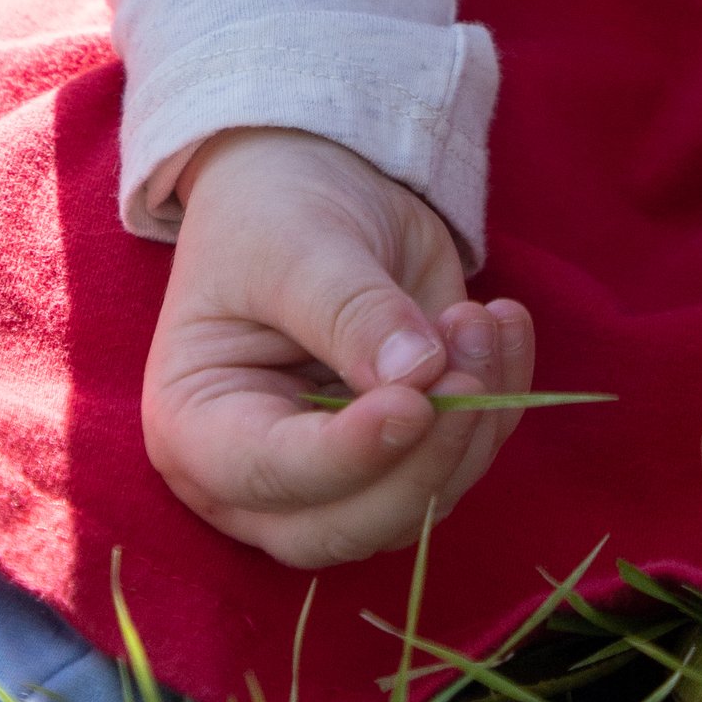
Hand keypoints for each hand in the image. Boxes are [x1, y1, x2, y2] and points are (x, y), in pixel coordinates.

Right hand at [143, 127, 533, 567]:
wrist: (310, 178)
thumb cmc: (274, 209)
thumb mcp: (300, 245)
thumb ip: (351, 312)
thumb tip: (418, 376)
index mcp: (197, 426)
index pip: (270, 475)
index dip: (349, 454)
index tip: (416, 401)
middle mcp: (256, 477)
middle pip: (345, 524)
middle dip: (421, 461)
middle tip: (469, 370)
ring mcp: (333, 475)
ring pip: (414, 506)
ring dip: (471, 428)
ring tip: (486, 317)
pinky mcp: (396, 453)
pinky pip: (457, 464)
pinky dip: (498, 408)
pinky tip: (504, 325)